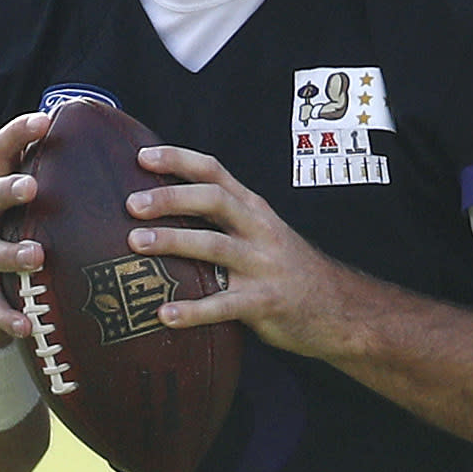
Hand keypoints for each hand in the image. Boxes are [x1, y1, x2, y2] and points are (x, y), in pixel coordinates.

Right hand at [0, 109, 54, 352]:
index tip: (46, 119)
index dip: (18, 134)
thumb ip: (49, 187)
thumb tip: (112, 152)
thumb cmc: (8, 243)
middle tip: (32, 187)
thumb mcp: (18, 213)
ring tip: (37, 256)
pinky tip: (27, 326)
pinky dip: (8, 316)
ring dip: (12, 254)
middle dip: (6, 191)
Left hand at [123, 145, 362, 360]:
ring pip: (215, 246)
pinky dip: (193, 310)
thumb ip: (225, 222)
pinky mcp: (265, 302)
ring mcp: (263, 265)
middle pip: (213, 200)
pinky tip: (164, 314)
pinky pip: (224, 305)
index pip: (214, 171)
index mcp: (254, 209)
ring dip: (173, 242)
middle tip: (131, 204)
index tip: (142, 157)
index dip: (178, 159)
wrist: (341, 308)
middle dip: (171, 198)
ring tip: (135, 245)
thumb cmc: (288, 271)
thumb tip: (164, 214)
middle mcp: (258, 230)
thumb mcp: (262, 235)